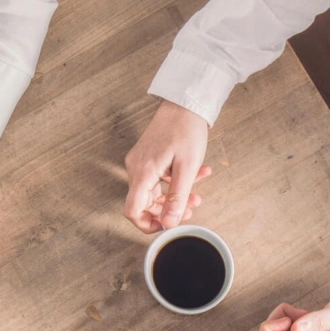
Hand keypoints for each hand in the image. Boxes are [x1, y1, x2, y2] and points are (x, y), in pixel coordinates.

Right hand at [122, 102, 211, 233]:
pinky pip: (158, 178)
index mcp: (143, 172)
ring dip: (176, 195)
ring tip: (197, 194)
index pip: (132, 210)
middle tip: (190, 210)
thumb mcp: (187, 168)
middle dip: (168, 210)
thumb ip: (177, 198)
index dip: (147, 224)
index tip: (166, 226)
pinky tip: (197, 175)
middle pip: (144, 202)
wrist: (184, 104)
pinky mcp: (148, 157)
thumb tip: (169, 223)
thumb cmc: (186, 130)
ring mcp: (141, 162)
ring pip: (154, 191)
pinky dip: (175, 181)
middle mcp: (136, 168)